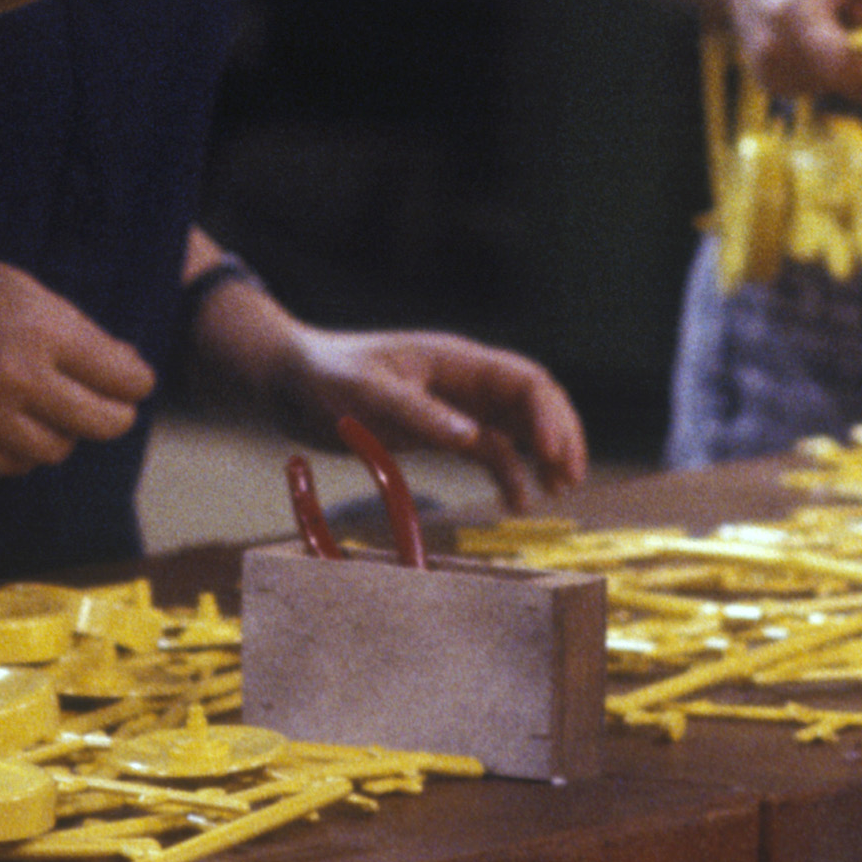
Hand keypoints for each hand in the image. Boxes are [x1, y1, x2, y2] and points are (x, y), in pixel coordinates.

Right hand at [0, 250, 156, 479]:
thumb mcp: (15, 285)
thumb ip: (71, 326)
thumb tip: (122, 363)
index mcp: (40, 329)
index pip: (121, 377)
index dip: (136, 381)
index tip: (135, 382)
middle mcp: (17, 378)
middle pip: (101, 423)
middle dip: (115, 415)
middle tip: (113, 406)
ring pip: (57, 450)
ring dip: (65, 433)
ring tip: (54, 411)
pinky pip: (12, 466)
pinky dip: (25, 452)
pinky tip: (19, 428)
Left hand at [260, 324, 591, 510]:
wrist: (291, 381)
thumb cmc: (326, 376)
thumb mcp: (368, 394)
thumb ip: (418, 414)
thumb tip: (472, 438)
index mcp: (455, 360)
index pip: (523, 381)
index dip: (549, 415)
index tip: (554, 456)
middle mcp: (464, 379)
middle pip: (533, 401)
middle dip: (559, 434)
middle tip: (570, 478)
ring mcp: (454, 404)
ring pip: (517, 426)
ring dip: (542, 455)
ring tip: (558, 491)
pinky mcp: (439, 428)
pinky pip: (489, 448)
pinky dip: (509, 471)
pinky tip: (519, 501)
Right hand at [705, 0, 861, 105]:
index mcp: (790, 12)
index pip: (849, 65)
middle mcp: (774, 50)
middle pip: (851, 77)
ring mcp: (767, 71)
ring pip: (840, 82)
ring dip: (858, 54)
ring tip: (841, 8)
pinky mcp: (768, 80)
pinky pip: (822, 81)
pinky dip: (836, 60)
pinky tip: (822, 24)